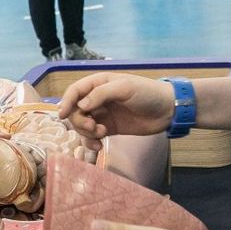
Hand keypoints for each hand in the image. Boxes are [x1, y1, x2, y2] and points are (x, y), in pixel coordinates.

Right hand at [57, 73, 174, 149]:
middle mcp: (97, 99)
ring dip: (86, 133)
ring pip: (82, 125)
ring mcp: (102, 114)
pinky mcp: (108, 129)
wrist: (168, 111)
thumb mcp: (125, 88)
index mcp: (98, 83)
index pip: (75, 91)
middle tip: (93, 127)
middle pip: (75, 111)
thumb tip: (81, 105)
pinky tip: (99, 146)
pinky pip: (91, 136)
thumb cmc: (148, 93)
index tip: (62, 115)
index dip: (66, 102)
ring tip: (101, 135)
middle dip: (80, 121)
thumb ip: (101, 94)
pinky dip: (91, 142)